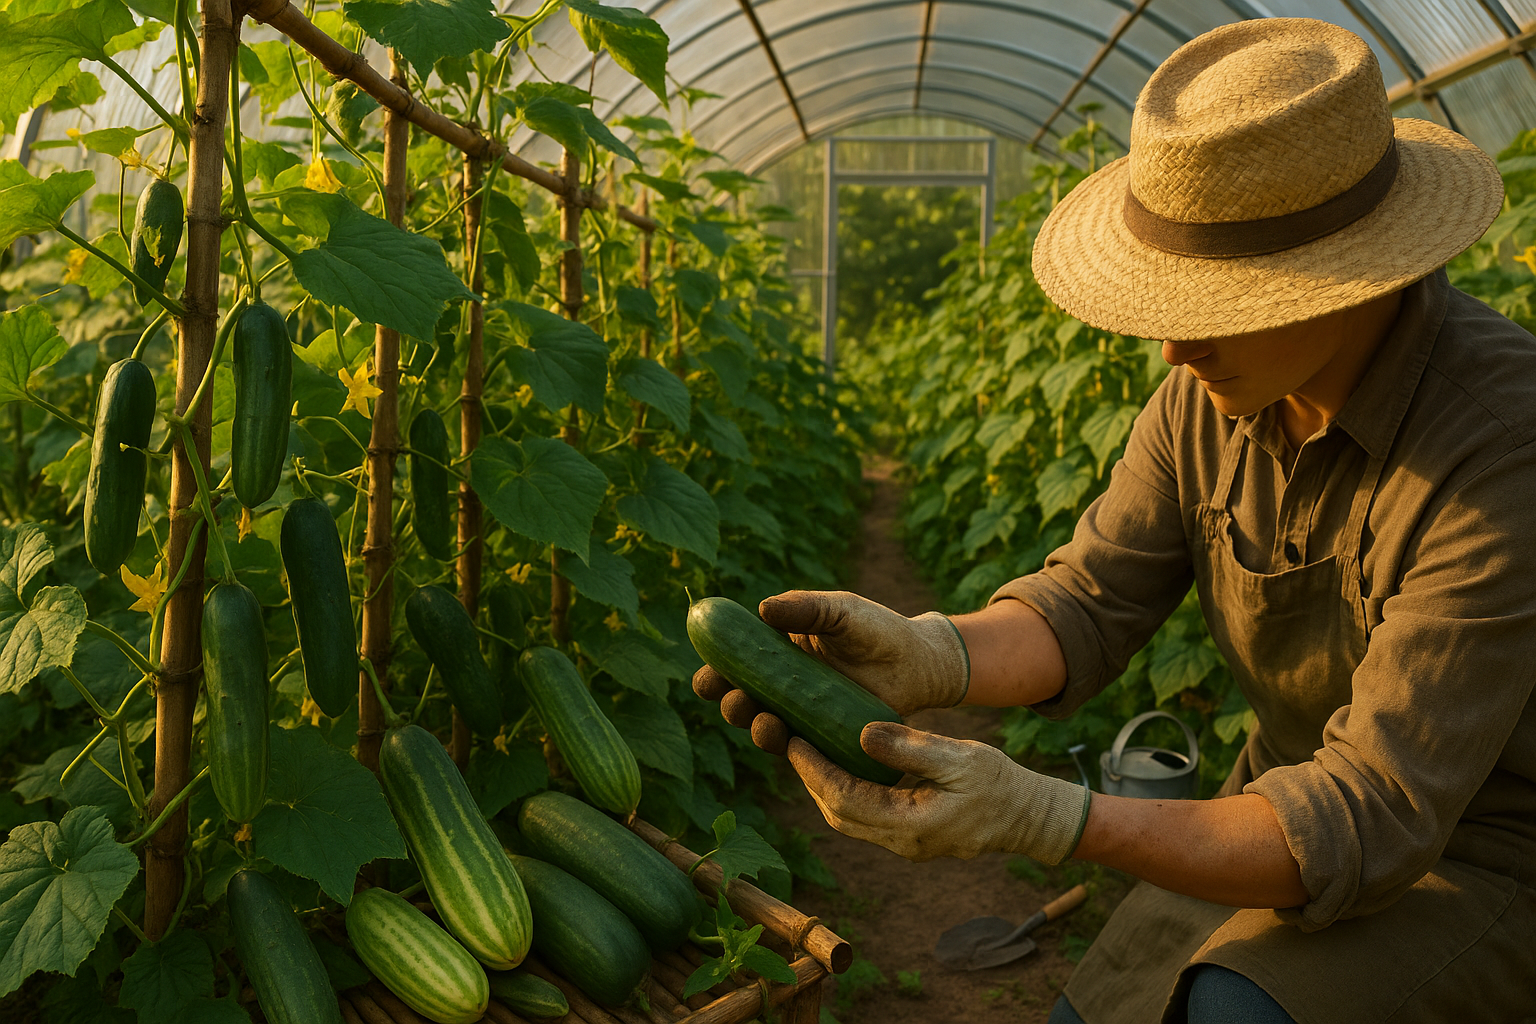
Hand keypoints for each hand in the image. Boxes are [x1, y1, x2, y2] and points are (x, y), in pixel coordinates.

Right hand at [691, 591, 970, 752]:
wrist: (920, 664)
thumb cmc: (879, 629)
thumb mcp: (842, 610)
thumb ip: (806, 607)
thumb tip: (761, 608)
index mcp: (779, 649)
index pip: (736, 660)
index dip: (716, 669)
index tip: (707, 675)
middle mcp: (784, 683)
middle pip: (742, 696)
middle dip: (730, 702)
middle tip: (734, 700)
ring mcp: (803, 712)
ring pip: (764, 723)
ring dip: (754, 726)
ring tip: (764, 722)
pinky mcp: (824, 736)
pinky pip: (797, 746)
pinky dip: (787, 746)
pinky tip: (788, 741)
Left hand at [788, 722, 1090, 864]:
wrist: (1027, 818)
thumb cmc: (1000, 785)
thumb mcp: (961, 758)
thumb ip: (912, 749)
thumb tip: (862, 734)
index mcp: (911, 825)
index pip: (846, 799)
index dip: (814, 771)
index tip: (794, 740)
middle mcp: (900, 842)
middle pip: (837, 814)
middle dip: (810, 779)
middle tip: (790, 740)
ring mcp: (903, 843)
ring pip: (847, 818)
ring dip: (824, 786)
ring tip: (806, 749)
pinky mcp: (907, 835)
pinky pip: (863, 816)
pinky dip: (844, 790)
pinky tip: (838, 762)